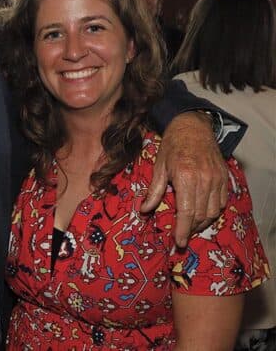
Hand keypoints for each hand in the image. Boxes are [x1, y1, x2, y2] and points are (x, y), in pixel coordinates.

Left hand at [141, 112, 227, 246]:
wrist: (192, 127)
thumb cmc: (172, 146)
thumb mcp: (159, 167)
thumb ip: (153, 191)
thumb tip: (144, 210)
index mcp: (185, 177)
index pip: (187, 212)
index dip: (183, 230)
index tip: (179, 242)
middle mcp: (204, 180)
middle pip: (201, 215)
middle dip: (191, 229)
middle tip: (182, 236)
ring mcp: (217, 179)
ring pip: (213, 211)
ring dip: (202, 223)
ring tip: (191, 226)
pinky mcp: (225, 178)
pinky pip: (221, 202)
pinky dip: (212, 212)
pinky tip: (202, 213)